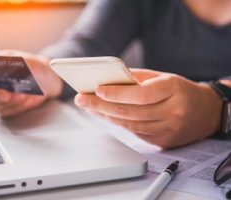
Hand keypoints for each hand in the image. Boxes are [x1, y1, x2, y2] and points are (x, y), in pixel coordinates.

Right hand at [0, 50, 62, 117]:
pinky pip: (3, 112)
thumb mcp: (24, 60)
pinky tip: (25, 99)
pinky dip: (14, 106)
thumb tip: (1, 67)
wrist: (48, 81)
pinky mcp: (3, 108)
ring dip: (5, 101)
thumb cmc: (33, 67)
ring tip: (22, 95)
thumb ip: (11, 63)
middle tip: (5, 94)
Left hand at [75, 69, 222, 148]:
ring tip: (89, 107)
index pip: (141, 94)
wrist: (207, 112)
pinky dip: (119, 123)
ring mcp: (170, 129)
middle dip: (102, 106)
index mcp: (174, 90)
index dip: (117, 93)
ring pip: (130, 125)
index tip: (96, 89)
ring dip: (106, 116)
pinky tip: (105, 115)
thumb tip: (107, 80)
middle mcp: (173, 111)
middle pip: (131, 112)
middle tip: (82, 99)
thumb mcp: (163, 77)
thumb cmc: (180, 90)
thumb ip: (137, 78)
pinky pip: (136, 133)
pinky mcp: (165, 141)